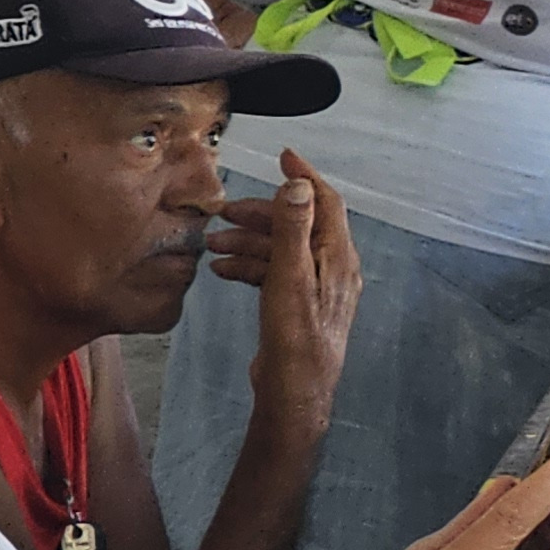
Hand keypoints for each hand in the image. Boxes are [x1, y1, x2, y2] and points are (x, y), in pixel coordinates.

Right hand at [212, 150, 361, 443]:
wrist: (294, 393)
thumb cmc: (296, 339)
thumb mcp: (289, 277)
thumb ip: (293, 229)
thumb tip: (298, 184)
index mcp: (336, 256)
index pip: (325, 202)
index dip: (303, 176)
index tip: (282, 156)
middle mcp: (332, 268)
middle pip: (297, 225)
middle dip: (260, 215)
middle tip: (224, 212)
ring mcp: (316, 288)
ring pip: (281, 250)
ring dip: (249, 243)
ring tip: (213, 244)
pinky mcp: (298, 306)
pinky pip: (274, 274)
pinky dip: (250, 267)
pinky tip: (223, 270)